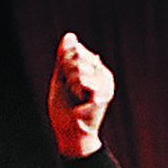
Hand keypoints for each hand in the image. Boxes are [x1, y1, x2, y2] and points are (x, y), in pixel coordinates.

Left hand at [48, 33, 113, 158]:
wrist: (68, 131)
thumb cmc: (64, 106)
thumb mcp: (61, 76)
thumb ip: (65, 56)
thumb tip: (70, 35)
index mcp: (95, 67)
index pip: (74, 49)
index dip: (63, 64)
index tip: (66, 81)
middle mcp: (104, 73)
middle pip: (76, 54)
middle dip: (65, 72)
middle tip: (70, 91)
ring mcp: (105, 83)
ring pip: (78, 65)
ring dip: (68, 82)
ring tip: (74, 97)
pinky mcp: (103, 93)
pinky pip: (81, 79)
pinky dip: (73, 90)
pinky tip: (78, 101)